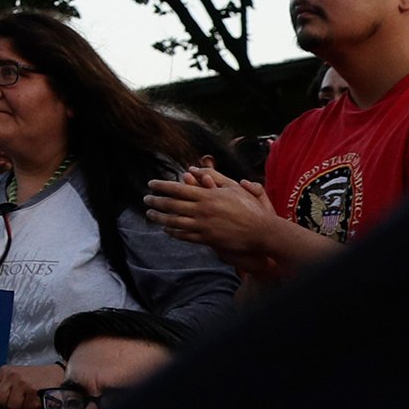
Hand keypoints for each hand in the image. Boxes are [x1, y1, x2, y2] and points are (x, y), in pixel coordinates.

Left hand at [0, 362, 63, 408]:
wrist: (59, 374)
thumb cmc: (37, 379)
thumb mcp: (17, 378)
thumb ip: (5, 389)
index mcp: (4, 371)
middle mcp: (11, 375)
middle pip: (0, 400)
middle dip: (9, 406)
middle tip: (21, 403)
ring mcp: (21, 381)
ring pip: (13, 406)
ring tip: (31, 401)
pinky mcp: (32, 389)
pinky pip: (27, 408)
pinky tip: (38, 401)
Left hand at [144, 163, 279, 257]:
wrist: (262, 231)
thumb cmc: (249, 207)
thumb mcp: (233, 187)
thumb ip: (213, 176)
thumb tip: (194, 168)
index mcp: (207, 195)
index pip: (177, 189)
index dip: (161, 186)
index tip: (151, 184)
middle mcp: (203, 210)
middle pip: (171, 205)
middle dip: (155, 202)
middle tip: (145, 199)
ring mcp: (204, 226)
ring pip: (175, 222)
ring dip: (159, 218)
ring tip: (150, 215)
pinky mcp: (208, 239)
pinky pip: (185, 236)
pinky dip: (173, 232)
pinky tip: (166, 229)